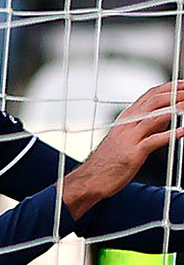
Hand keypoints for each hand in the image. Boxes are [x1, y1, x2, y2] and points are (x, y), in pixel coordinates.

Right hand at [64, 83, 183, 216]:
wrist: (90, 179)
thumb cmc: (109, 160)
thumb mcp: (126, 136)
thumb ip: (146, 125)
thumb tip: (167, 118)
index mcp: (127, 118)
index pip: (151, 95)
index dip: (170, 87)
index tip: (183, 85)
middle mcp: (128, 123)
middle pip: (155, 101)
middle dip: (176, 93)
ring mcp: (129, 137)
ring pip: (155, 116)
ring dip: (175, 109)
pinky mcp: (133, 153)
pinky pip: (154, 140)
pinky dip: (170, 135)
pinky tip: (182, 131)